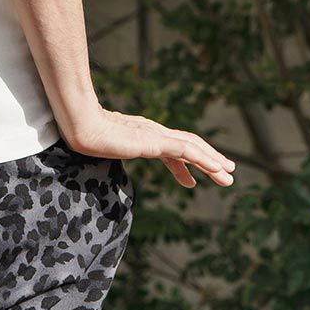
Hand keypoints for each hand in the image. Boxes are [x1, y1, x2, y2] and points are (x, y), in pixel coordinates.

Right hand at [63, 108, 235, 189]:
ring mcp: (156, 136)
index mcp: (143, 135)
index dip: (185, 165)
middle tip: (228, 173)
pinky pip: (187, 151)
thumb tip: (102, 157)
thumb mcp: (104, 149)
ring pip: (193, 148)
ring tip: (228, 176)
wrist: (80, 127)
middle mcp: (154, 133)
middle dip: (210, 160)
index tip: (191, 182)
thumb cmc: (85, 137)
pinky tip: (217, 169)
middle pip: (189, 146)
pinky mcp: (156, 141)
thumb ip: (111, 151)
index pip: (171, 149)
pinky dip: (204, 159)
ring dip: (214, 162)